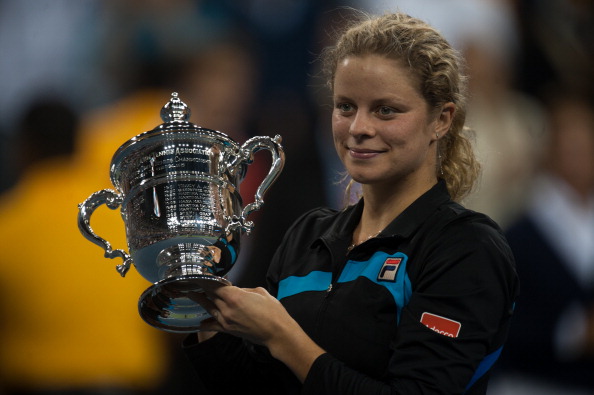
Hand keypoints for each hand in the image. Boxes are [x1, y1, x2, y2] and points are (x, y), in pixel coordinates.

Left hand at [196, 284, 325, 381]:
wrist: (277, 332)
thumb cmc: (273, 311)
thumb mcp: (259, 292)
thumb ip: (244, 289)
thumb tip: (236, 290)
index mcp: (235, 296)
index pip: (214, 285)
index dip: (206, 279)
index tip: (200, 275)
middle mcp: (227, 308)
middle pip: (210, 295)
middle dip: (202, 288)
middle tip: (194, 282)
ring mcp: (226, 320)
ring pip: (209, 308)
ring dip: (200, 300)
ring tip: (192, 294)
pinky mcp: (228, 330)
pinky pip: (213, 325)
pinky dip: (206, 323)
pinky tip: (200, 321)